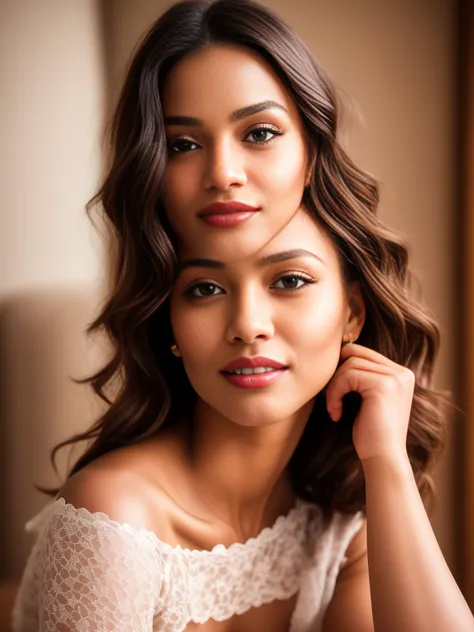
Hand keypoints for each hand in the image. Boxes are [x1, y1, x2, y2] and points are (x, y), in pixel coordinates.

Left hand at [325, 342, 414, 463]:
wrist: (382, 459)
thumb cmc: (371, 433)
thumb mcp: (368, 399)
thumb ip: (362, 376)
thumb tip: (339, 352)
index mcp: (400, 374)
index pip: (362, 353)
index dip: (342, 368)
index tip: (334, 390)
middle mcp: (401, 373)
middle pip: (355, 353)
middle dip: (337, 373)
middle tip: (330, 396)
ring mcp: (395, 378)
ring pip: (349, 364)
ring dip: (334, 386)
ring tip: (334, 408)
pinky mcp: (383, 385)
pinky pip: (347, 376)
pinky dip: (334, 394)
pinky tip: (336, 413)